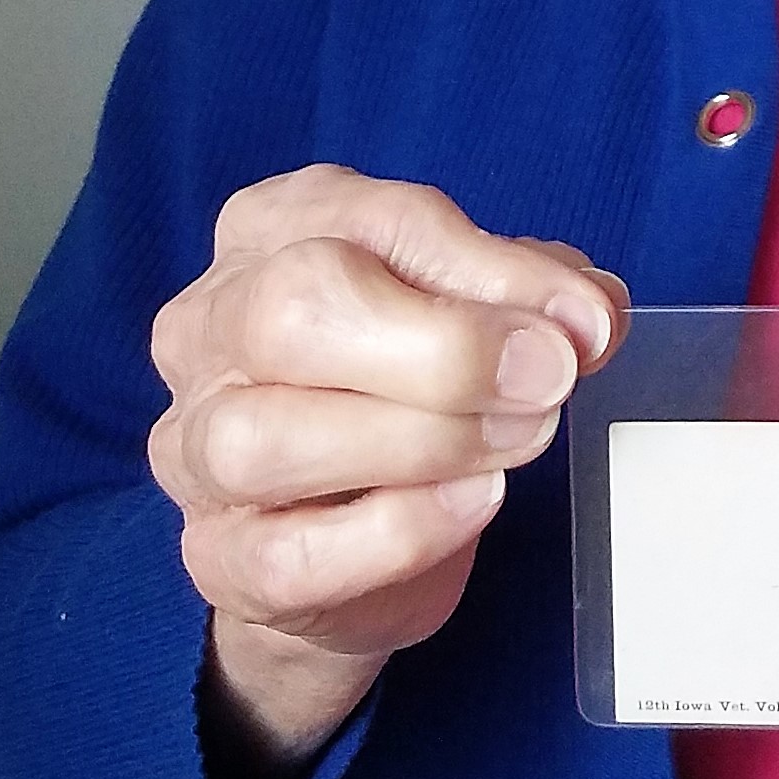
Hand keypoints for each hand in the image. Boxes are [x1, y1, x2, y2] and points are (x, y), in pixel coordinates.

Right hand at [149, 165, 625, 764]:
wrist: (346, 549)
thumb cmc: (401, 395)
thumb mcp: (469, 312)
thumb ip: (525, 298)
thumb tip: (586, 315)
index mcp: (270, 231)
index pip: (369, 221)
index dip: (488, 270)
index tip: (581, 320)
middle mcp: (209, 327)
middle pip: (293, 309)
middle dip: (446, 349)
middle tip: (546, 383)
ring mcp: (192, 448)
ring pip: (267, 437)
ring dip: (423, 442)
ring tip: (517, 443)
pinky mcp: (215, 556)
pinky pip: (289, 553)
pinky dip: (399, 531)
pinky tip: (471, 504)